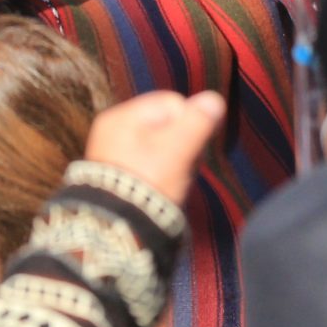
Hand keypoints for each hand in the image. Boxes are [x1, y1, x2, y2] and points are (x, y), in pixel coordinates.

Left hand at [82, 89, 224, 209]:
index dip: (191, 123)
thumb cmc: (149, 182)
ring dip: (174, 159)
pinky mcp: (117, 172)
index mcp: (121, 116)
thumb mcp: (177, 150)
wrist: (118, 228)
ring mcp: (112, 150)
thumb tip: (214, 98)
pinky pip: (148, 162)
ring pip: (160, 144)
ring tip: (174, 180)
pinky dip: (161, 172)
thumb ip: (197, 122)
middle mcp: (112, 128)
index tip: (194, 148)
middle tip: (184, 167)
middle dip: (182, 144)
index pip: (172, 102)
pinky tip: (164, 187)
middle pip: (165, 124)